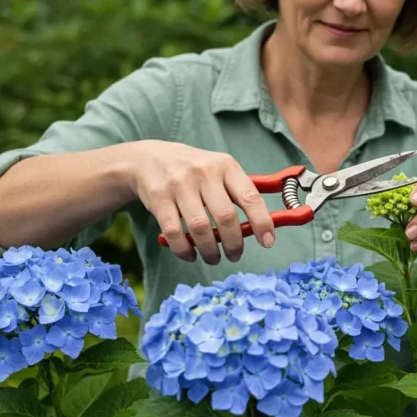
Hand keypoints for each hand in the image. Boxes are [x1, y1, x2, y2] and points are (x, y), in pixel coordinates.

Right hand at [125, 140, 275, 264]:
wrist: (148, 158)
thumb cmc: (193, 170)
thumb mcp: (218, 169)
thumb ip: (238, 192)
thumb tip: (261, 225)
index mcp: (226, 166)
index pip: (250, 196)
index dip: (262, 221)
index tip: (268, 241)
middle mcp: (204, 172)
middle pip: (226, 217)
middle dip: (233, 243)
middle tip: (235, 256)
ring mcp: (179, 184)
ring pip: (200, 228)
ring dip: (210, 250)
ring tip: (213, 258)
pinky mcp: (158, 197)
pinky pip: (174, 232)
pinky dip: (184, 250)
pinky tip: (190, 254)